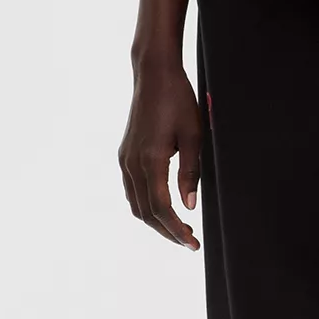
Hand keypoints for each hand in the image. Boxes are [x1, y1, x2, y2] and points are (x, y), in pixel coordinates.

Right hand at [118, 57, 201, 250]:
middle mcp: (132, 163)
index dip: (176, 230)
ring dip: (155, 221)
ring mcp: (125, 159)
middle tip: (189, 241)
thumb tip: (189, 206)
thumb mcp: (194, 135)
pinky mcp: (125, 154)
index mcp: (150, 159)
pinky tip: (162, 208)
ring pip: (135, 204)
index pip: (160, 207)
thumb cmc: (178, 100)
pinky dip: (145, 205)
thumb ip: (190, 173)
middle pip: (145, 212)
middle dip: (166, 231)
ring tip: (178, 229)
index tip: (192, 243)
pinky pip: (131, 190)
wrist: (154, 75)